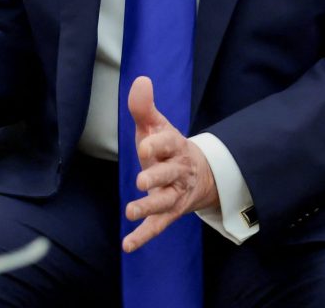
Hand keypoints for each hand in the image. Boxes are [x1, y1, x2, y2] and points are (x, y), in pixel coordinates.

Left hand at [122, 76, 218, 252]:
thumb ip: (144, 106)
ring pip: (164, 202)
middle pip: (168, 175)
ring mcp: (174, 194)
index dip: (156, 145)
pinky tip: (127, 245)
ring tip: (131, 211)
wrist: (198, 174)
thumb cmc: (168, 147)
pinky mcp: (169, 212)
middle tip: (141, 181)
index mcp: (174, 147)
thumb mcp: (156, 125)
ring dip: (148, 207)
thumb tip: (141, 80)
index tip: (144, 146)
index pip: (167, 144)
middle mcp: (177, 172)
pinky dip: (143, 236)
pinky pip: (157, 225)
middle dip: (156, 178)